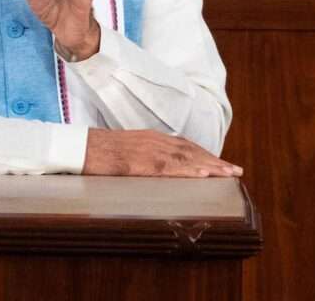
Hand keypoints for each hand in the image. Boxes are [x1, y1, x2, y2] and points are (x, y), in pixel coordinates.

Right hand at [82, 129, 243, 177]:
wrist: (79, 148)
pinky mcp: (142, 162)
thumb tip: (153, 170)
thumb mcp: (125, 152)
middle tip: (235, 170)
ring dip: (211, 165)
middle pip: (191, 150)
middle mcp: (154, 140)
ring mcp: (149, 150)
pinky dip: (191, 169)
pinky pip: (171, 166)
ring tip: (229, 174)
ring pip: (187, 157)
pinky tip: (205, 175)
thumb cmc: (97, 152)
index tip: (221, 164)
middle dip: (215, 160)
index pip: (184, 145)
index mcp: (150, 138)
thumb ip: (142, 157)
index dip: (205, 154)